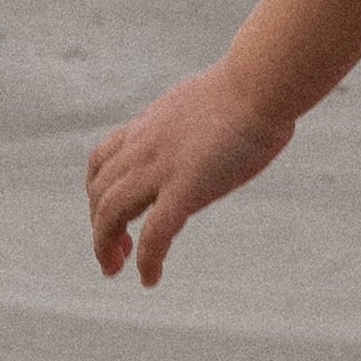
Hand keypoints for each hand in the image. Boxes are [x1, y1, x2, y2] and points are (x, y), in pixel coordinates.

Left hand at [86, 66, 297, 284]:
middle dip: (99, 227)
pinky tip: (149, 278)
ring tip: (117, 269)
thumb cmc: (255, 86)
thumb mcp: (212, 98)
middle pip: (99, 193)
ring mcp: (161, 167)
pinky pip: (154, 234)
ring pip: (111, 214)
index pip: (103, 160)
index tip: (114, 215)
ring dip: (106, 246)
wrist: (262, 83)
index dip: (98, 193)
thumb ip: (203, 117)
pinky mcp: (185, 188)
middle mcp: (144, 147)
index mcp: (151, 125)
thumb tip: (226, 121)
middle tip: (114, 254)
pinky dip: (146, 261)